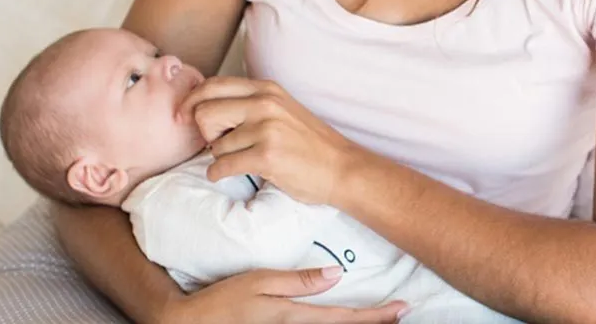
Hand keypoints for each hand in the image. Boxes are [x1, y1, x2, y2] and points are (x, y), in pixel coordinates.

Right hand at [158, 266, 406, 323]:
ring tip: (381, 314)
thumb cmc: (224, 300)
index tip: (403, 307)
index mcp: (296, 317)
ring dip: (358, 323)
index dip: (377, 315)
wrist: (192, 323)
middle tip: (401, 310)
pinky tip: (344, 317)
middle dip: (375, 321)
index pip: (347, 318)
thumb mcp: (261, 282)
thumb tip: (337, 275)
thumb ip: (299, 281)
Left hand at [177, 77, 366, 204]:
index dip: (191, 101)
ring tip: (238, 160)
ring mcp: (266, 129)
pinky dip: (218, 173)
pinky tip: (226, 174)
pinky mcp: (267, 156)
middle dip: (204, 132)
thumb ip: (250, 103)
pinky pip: (222, 165)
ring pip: (215, 144)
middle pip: (205, 111)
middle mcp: (265, 103)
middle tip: (215, 143)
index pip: (213, 84)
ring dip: (219, 157)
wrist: (341, 167)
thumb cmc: (309, 143)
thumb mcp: (282, 109)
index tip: (181, 116)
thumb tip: (205, 106)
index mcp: (267, 89)